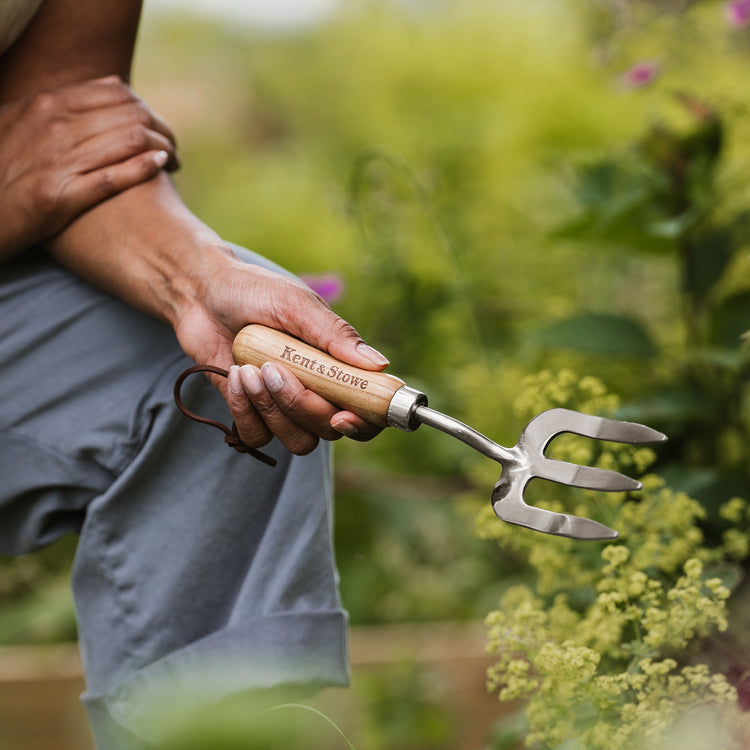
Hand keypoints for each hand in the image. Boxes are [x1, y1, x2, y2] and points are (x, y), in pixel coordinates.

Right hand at [0, 75, 177, 258]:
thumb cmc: (7, 167)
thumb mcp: (23, 120)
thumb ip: (65, 102)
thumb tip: (115, 83)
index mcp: (47, 105)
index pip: (118, 94)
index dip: (148, 109)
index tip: (159, 127)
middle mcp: (54, 127)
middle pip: (131, 115)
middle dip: (163, 129)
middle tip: (175, 147)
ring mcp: (59, 161)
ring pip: (130, 141)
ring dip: (163, 148)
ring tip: (176, 161)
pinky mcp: (62, 197)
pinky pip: (115, 176)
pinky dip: (145, 167)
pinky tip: (162, 166)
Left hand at [174, 253, 388, 454]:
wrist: (201, 294)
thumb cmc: (255, 291)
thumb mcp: (296, 304)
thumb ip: (336, 336)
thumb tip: (379, 365)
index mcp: (340, 365)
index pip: (370, 410)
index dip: (365, 422)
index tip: (342, 414)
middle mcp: (319, 392)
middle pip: (329, 428)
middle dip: (301, 405)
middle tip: (274, 369)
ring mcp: (286, 406)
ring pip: (297, 440)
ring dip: (271, 409)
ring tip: (250, 370)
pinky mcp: (253, 415)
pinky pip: (258, 437)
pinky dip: (244, 411)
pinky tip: (236, 376)